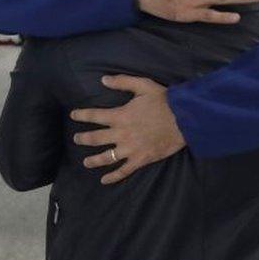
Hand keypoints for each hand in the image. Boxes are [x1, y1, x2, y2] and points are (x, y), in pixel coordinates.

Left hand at [71, 76, 185, 184]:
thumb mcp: (143, 85)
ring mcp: (130, 149)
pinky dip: (113, 177)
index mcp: (120, 116)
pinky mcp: (141, 159)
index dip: (82, 115)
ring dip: (94, 160)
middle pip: (96, 138)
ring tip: (86, 162)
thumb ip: (122, 82)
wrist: (184, 119)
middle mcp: (121, 134)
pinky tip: (105, 180)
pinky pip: (124, 171)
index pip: (95, 115)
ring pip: (106, 157)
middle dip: (83, 139)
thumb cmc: (164, 101)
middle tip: (76, 139)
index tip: (74, 115)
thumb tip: (103, 79)